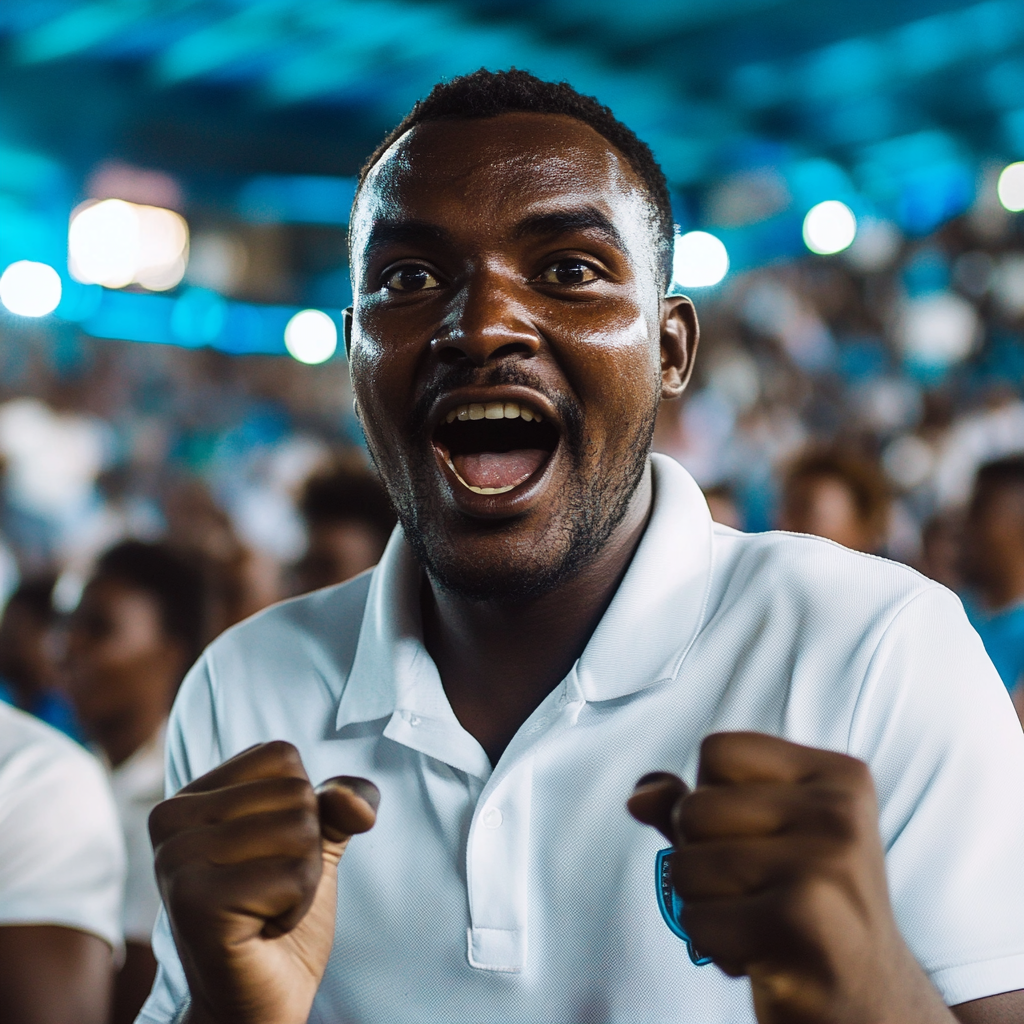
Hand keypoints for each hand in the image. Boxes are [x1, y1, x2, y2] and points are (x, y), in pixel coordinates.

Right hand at [149, 741, 378, 1023]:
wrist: (257, 999)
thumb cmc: (279, 912)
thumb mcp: (314, 841)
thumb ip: (339, 803)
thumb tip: (359, 804)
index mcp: (191, 795)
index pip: (281, 756)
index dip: (301, 806)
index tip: (268, 853)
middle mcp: (170, 820)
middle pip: (295, 794)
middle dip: (304, 848)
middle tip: (266, 889)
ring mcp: (176, 860)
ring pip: (299, 832)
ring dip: (301, 880)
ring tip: (264, 908)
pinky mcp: (194, 902)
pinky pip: (293, 876)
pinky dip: (295, 907)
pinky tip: (261, 929)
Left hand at [628, 732, 952, 1023]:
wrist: (871, 1005)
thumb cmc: (802, 911)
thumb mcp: (757, 840)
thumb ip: (695, 806)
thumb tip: (638, 797)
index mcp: (837, 777)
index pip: (717, 751)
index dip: (710, 797)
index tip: (756, 840)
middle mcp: (839, 812)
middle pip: (693, 808)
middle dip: (700, 859)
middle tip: (756, 893)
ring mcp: (826, 865)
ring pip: (686, 865)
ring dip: (704, 906)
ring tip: (757, 922)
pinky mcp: (802, 921)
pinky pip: (696, 919)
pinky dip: (711, 944)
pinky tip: (761, 954)